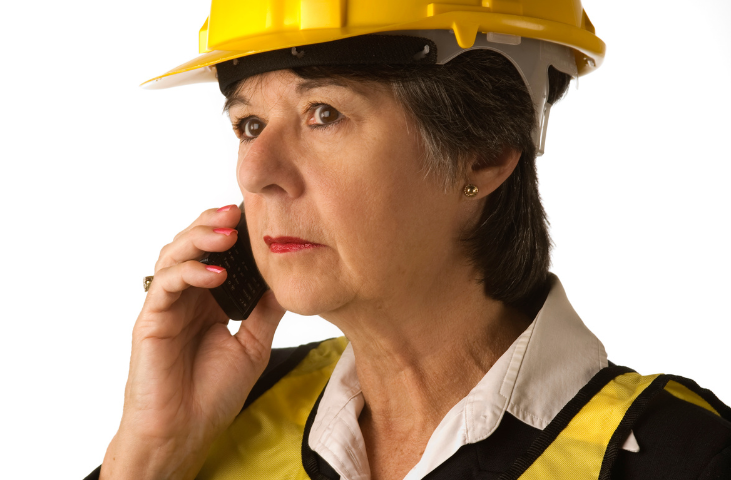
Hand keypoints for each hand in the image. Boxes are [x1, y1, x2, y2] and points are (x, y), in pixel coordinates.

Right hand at [100, 205, 284, 479]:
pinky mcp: (151, 318)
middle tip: (238, 212)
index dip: (233, 233)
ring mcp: (167, 305)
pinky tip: (216, 274)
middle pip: (193, 244)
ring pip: (175, 254)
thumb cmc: (214, 395)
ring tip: (227, 232)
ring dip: (200, 238)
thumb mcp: (253, 346)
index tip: (257, 214)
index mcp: (211, 301)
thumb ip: (265, 312)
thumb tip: (286, 280)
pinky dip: (189, 271)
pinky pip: (167, 283)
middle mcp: (187, 297)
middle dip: (214, 224)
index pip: (219, 254)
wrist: (185, 432)